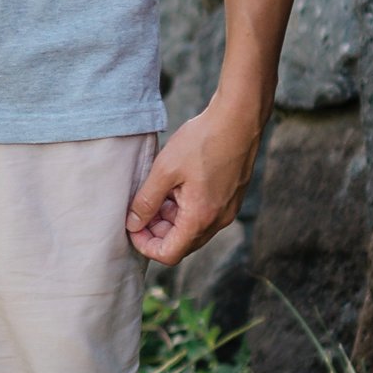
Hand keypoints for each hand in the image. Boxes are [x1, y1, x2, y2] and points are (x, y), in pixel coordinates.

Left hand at [126, 99, 265, 266]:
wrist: (239, 118)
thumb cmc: (203, 140)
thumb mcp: (165, 170)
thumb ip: (146, 201)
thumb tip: (133, 223)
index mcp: (200, 218)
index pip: (169, 254)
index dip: (146, 246)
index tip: (132, 226)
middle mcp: (217, 221)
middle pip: (181, 244)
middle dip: (156, 231)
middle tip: (140, 208)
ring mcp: (227, 210)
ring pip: (191, 229)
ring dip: (170, 219)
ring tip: (156, 192)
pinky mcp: (230, 198)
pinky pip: (203, 214)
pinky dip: (185, 208)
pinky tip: (174, 185)